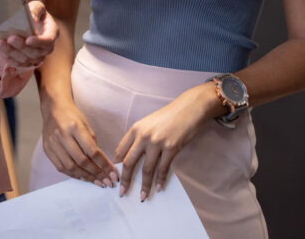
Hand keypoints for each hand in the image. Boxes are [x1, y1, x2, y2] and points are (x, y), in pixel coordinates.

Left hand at [0, 1, 57, 68]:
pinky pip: (17, 63)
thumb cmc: (34, 13)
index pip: (48, 41)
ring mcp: (37, 57)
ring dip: (11, 52)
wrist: (28, 24)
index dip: (38, 42)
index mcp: (52, 33)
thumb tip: (32, 18)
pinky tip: (0, 49)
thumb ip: (36, 9)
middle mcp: (46, 48)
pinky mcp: (26, 62)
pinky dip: (8, 57)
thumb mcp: (37, 6)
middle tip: (10, 38)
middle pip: (35, 52)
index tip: (28, 39)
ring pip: (24, 59)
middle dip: (21, 46)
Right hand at [40, 98, 117, 187]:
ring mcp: (53, 143)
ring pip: (70, 167)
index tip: (113, 174)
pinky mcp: (47, 149)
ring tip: (97, 182)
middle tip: (106, 182)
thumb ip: (92, 144)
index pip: (92, 151)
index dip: (104, 165)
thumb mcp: (86, 125)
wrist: (53, 108)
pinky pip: (61, 167)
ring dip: (86, 177)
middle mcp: (62, 136)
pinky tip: (83, 177)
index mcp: (75, 127)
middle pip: (81, 161)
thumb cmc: (72, 116)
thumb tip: (101, 164)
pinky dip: (73, 174)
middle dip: (96, 174)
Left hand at [114, 84, 213, 200]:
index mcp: (135, 129)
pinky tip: (158, 188)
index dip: (116, 166)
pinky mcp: (171, 148)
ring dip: (144, 186)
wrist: (188, 109)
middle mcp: (143, 136)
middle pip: (129, 162)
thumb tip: (130, 157)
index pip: (120, 151)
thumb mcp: (148, 123)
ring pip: (146, 169)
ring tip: (142, 196)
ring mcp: (157, 142)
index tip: (115, 177)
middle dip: (125, 180)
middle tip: (122, 193)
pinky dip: (160, 180)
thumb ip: (138, 138)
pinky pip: (163, 168)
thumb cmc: (168, 116)